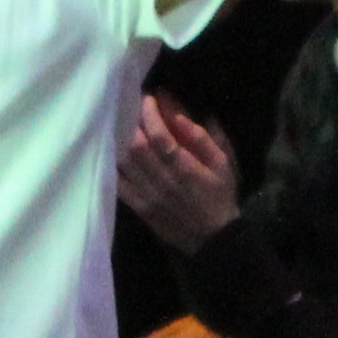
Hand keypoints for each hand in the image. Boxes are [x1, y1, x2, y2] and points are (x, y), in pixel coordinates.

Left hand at [114, 98, 241, 247]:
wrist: (215, 239)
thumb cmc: (221, 196)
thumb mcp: (224, 164)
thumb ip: (204, 140)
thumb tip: (180, 116)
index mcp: (186, 169)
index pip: (160, 137)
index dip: (150, 114)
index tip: (148, 98)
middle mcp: (164, 182)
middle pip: (136, 147)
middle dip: (131, 122)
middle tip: (131, 106)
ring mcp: (149, 196)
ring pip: (125, 164)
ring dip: (119, 140)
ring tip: (121, 123)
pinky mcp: (140, 208)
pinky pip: (119, 185)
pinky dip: (114, 166)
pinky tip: (113, 151)